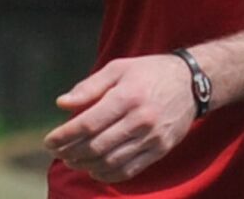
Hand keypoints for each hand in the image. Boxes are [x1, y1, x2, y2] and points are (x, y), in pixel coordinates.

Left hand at [45, 55, 195, 182]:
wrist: (194, 82)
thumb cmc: (151, 72)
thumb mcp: (120, 68)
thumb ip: (90, 86)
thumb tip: (62, 104)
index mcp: (128, 96)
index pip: (87, 124)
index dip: (63, 136)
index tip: (49, 141)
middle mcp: (141, 118)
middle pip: (95, 147)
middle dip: (70, 153)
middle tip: (58, 151)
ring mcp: (152, 137)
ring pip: (109, 162)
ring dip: (84, 165)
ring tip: (74, 160)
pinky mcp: (160, 149)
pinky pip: (128, 170)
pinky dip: (106, 174)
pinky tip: (95, 167)